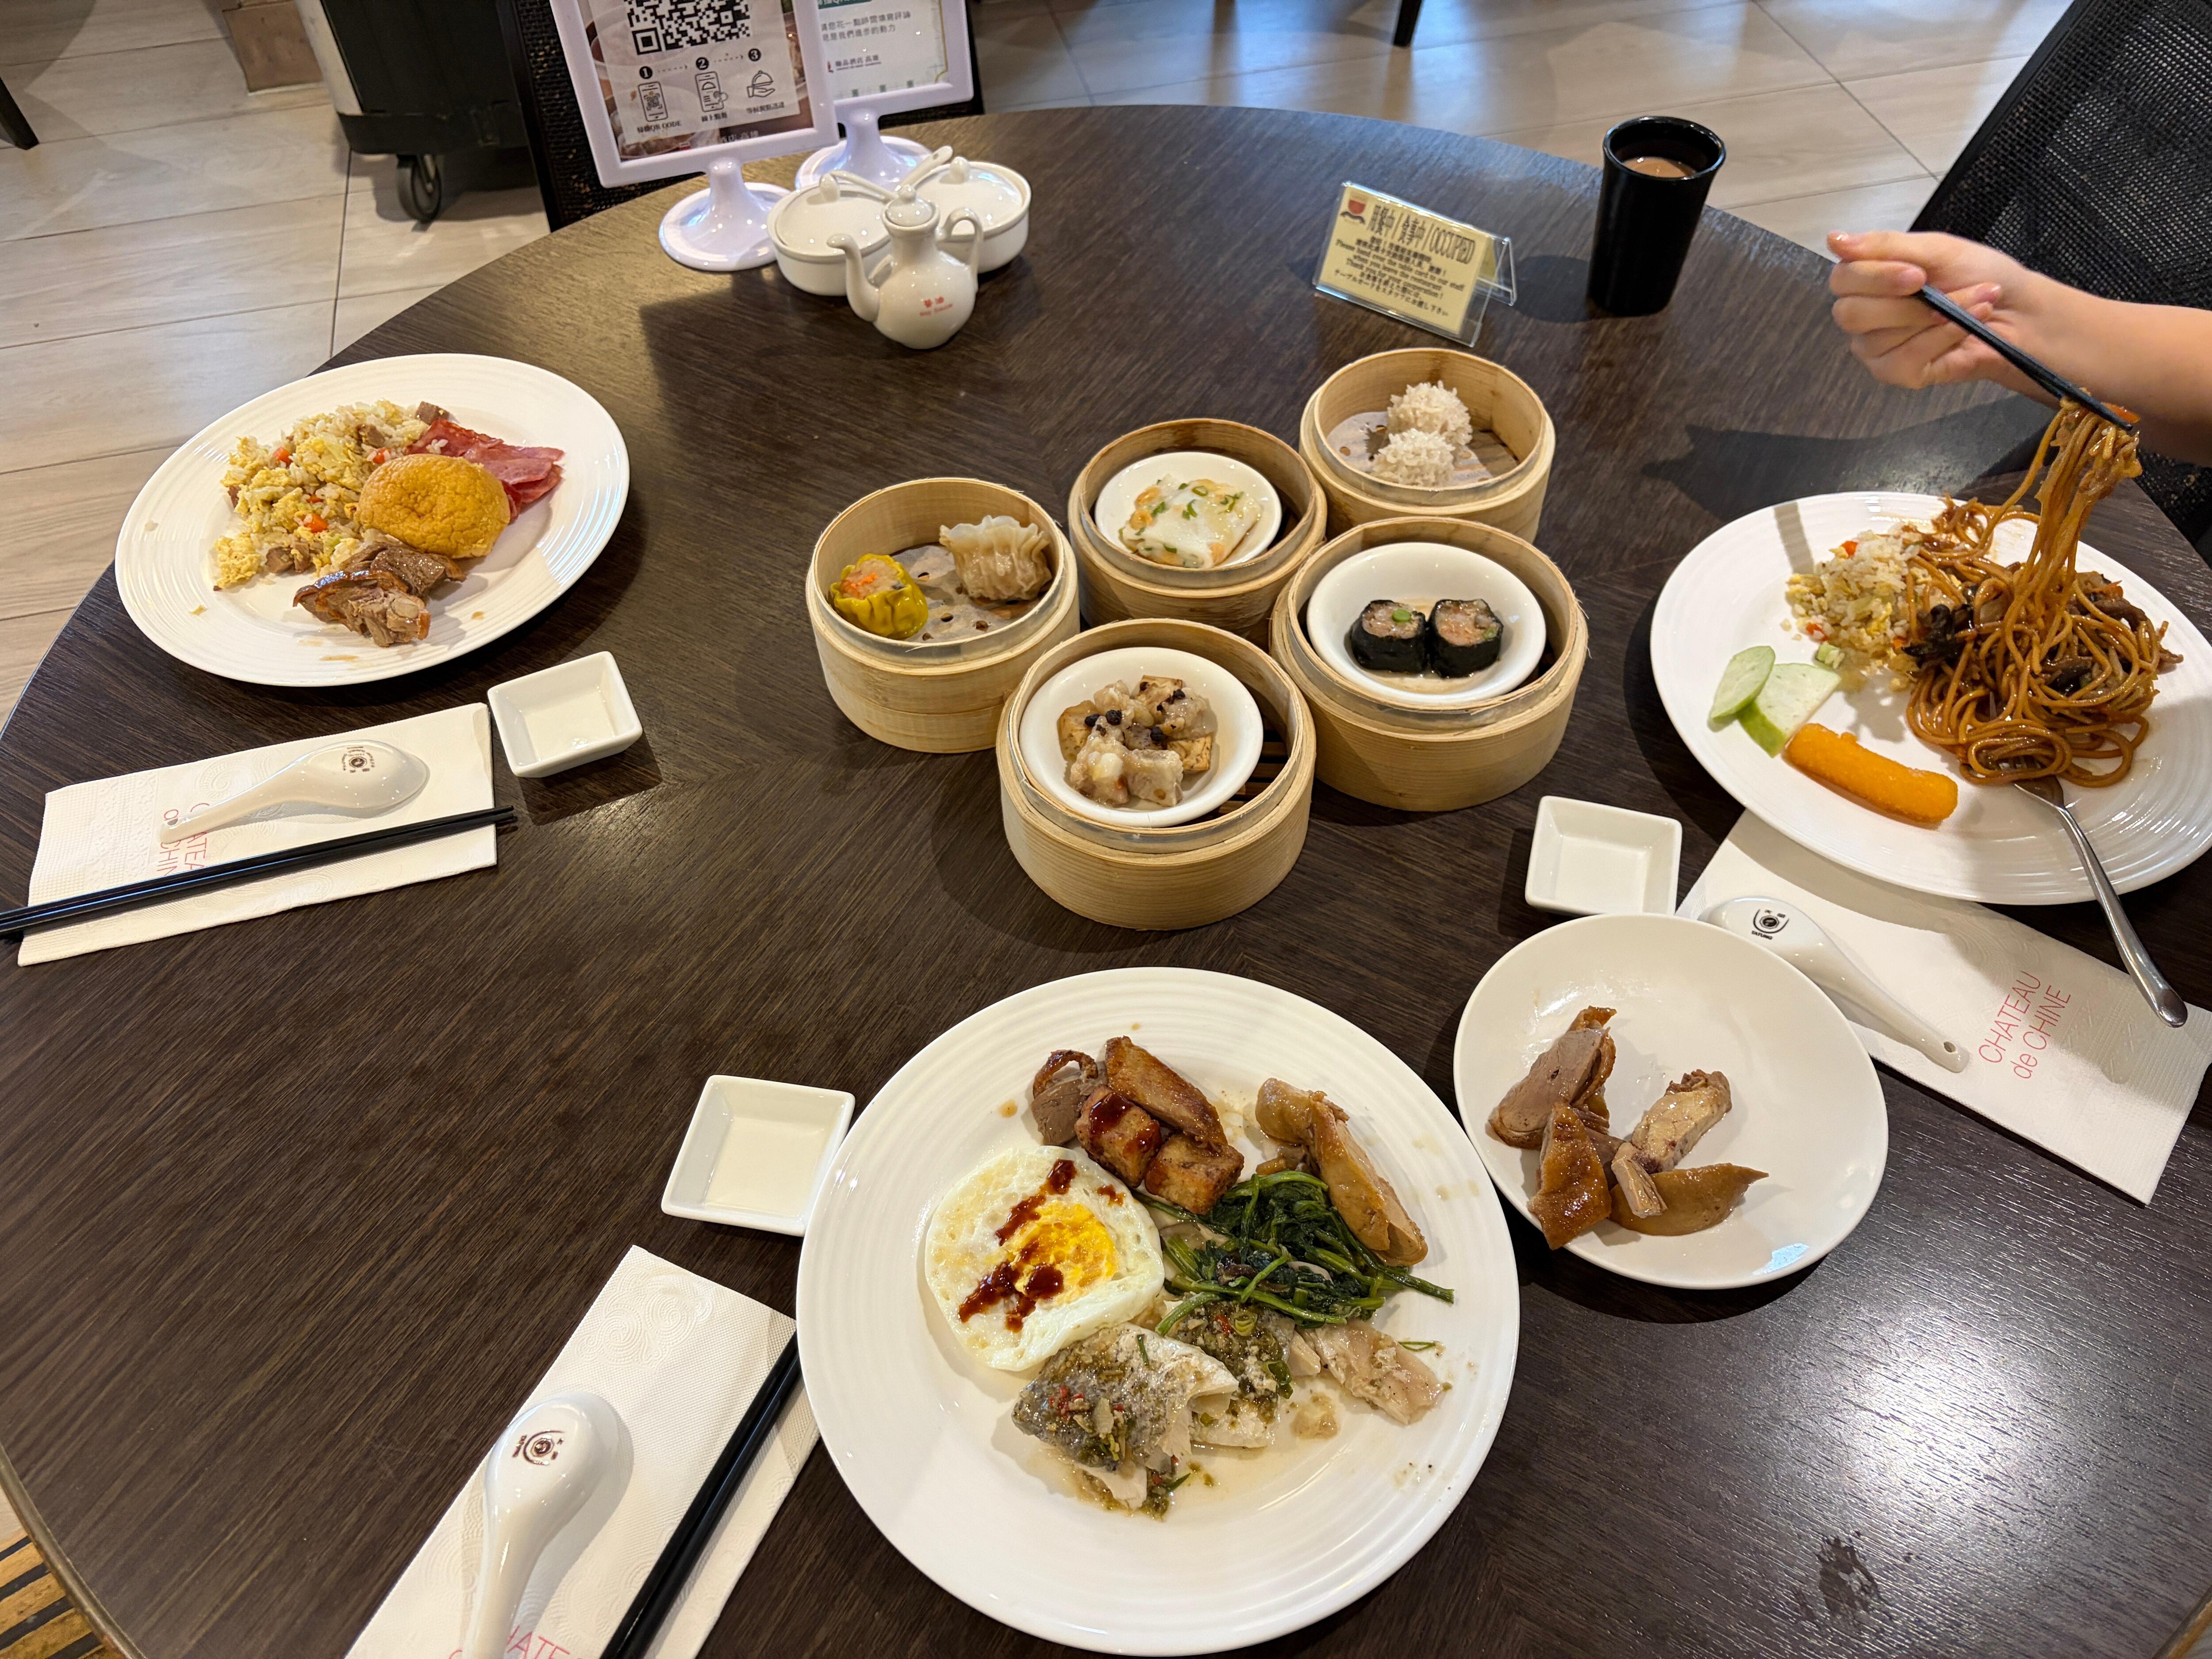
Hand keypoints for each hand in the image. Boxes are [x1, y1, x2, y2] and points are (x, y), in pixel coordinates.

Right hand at [1826, 230, 2043, 395]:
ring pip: (1881, 338)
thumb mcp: (1937, 249)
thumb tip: (1834, 240)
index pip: (1842, 279)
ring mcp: (1878, 348)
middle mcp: (1865, 316)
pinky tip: (1965, 328)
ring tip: (1972, 303)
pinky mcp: (1899, 373)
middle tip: (1937, 289)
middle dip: (1902, 304)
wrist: (2018, 310)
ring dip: (1935, 317)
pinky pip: (1905, 359)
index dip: (1874, 277)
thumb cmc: (1980, 275)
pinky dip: (1941, 339)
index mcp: (1869, 280)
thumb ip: (1885, 245)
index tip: (1916, 272)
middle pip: (1850, 314)